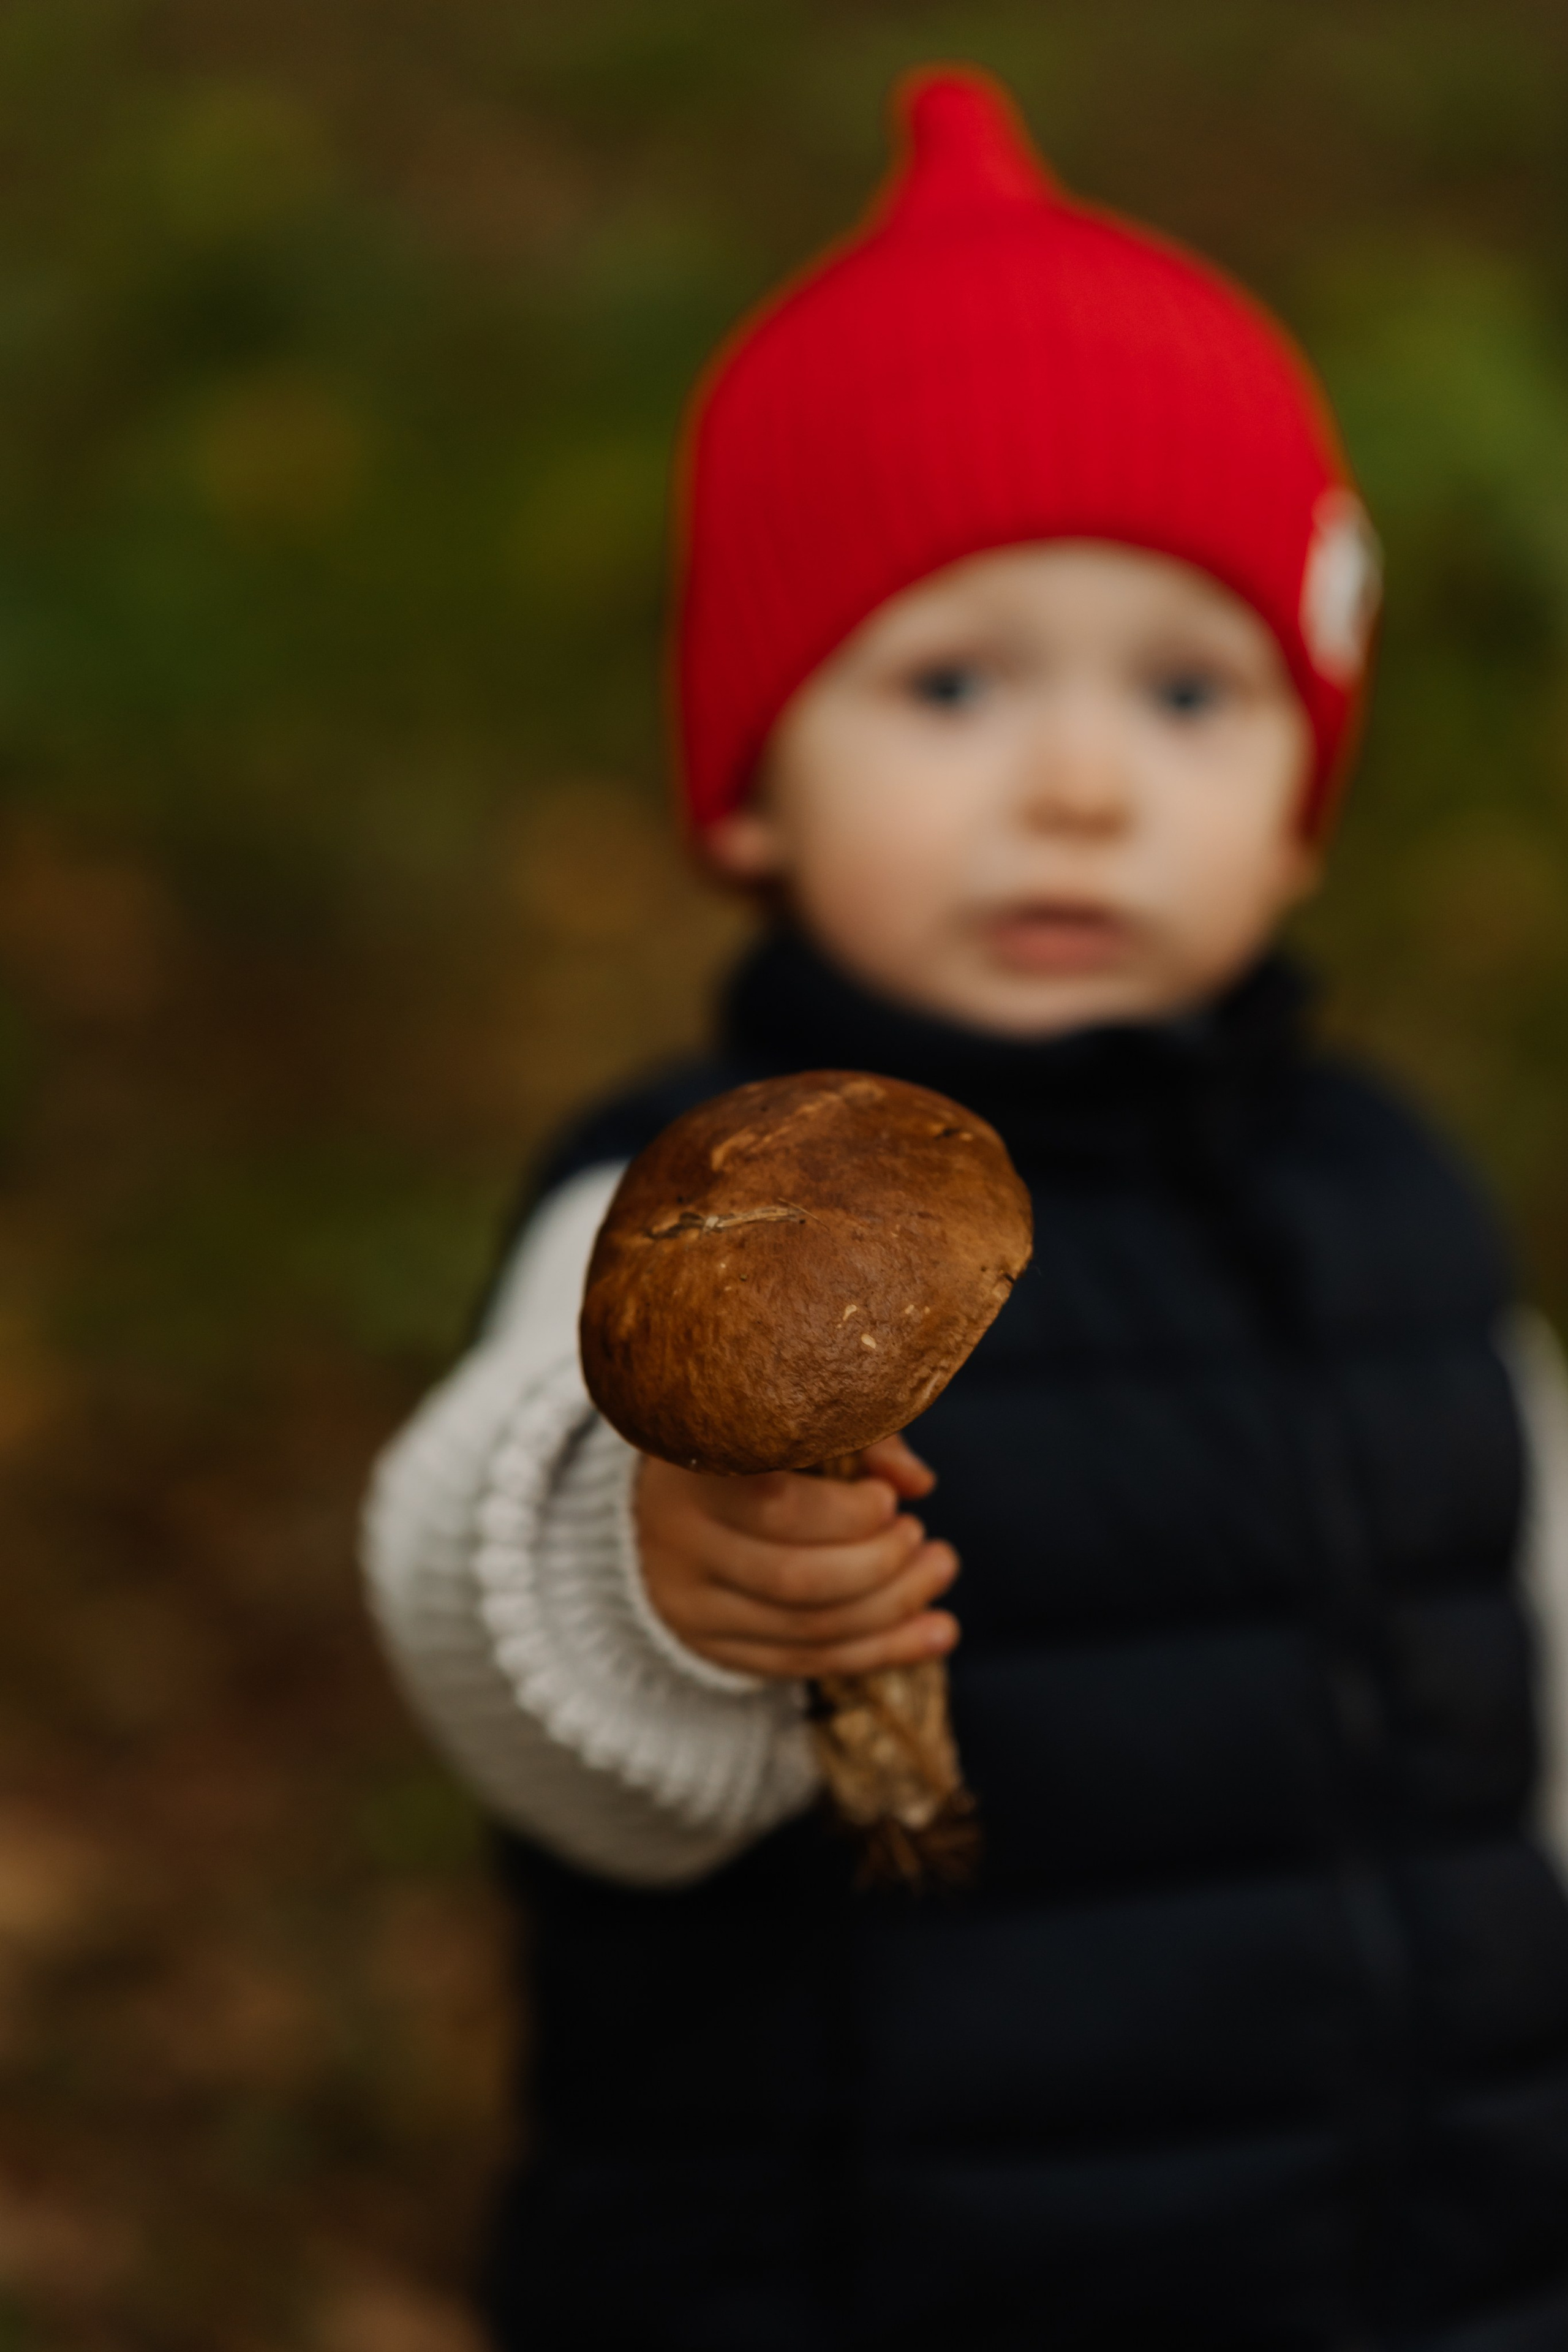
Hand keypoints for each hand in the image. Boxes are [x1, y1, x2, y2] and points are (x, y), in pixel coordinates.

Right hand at [635, 1435, 959, 1681]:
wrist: (667, 1500)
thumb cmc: (751, 1446)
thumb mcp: (795, 1423)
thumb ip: (858, 1438)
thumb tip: (918, 1483)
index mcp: (694, 1467)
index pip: (775, 1506)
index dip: (846, 1513)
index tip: (890, 1500)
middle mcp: (679, 1539)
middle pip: (794, 1577)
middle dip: (880, 1566)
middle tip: (923, 1538)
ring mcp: (688, 1603)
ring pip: (804, 1629)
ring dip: (891, 1611)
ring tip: (940, 1573)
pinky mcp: (710, 1645)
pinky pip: (801, 1663)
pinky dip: (878, 1652)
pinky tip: (935, 1632)